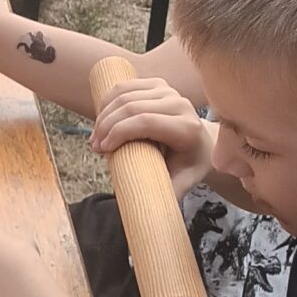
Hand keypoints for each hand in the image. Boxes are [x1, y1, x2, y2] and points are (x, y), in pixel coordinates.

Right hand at [91, 78, 216, 197]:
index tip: (103, 150)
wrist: (202, 142)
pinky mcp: (157, 84)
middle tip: (94, 146)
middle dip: (106, 125)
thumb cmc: (188, 164)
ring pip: (125, 95)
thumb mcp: (182, 182)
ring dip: (103, 114)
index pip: (145, 122)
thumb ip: (167, 194)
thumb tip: (148, 212)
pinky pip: (125, 86)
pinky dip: (107, 100)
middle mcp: (180, 104)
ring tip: (95, 136)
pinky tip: (101, 116)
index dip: (119, 132)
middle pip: (131, 106)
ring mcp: (169, 91)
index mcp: (187, 128)